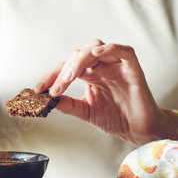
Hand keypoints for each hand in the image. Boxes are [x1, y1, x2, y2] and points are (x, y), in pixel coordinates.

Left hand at [34, 39, 177, 144]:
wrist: (138, 130)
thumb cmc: (116, 118)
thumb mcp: (86, 112)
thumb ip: (68, 105)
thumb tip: (48, 100)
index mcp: (90, 74)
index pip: (66, 67)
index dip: (51, 76)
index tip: (38, 89)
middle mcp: (102, 66)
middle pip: (79, 54)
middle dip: (64, 70)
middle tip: (55, 88)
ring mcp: (117, 66)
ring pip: (96, 47)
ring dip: (80, 59)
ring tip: (71, 76)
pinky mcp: (133, 69)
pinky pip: (124, 51)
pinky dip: (110, 48)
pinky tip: (97, 54)